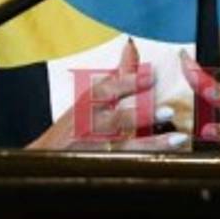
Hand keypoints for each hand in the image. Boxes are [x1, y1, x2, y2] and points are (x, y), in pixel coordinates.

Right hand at [28, 38, 189, 151]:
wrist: (42, 164)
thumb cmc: (70, 130)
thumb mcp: (89, 100)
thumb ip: (115, 77)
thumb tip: (131, 48)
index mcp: (87, 105)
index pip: (106, 90)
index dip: (129, 81)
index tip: (153, 75)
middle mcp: (89, 127)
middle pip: (115, 119)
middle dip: (141, 115)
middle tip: (168, 111)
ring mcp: (93, 151)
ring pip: (124, 148)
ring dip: (151, 144)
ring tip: (176, 139)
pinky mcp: (98, 170)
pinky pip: (124, 167)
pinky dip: (144, 163)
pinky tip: (163, 162)